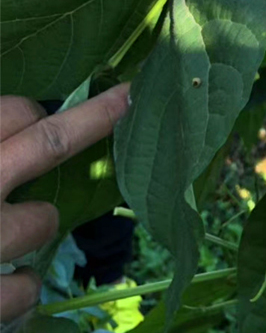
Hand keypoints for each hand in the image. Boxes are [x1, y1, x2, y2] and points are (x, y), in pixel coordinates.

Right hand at [0, 84, 129, 321]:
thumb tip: (17, 120)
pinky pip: (28, 290)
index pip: (11, 112)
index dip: (27, 112)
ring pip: (43, 220)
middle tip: (128, 97)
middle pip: (52, 140)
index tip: (35, 113)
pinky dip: (17, 293)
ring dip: (31, 227)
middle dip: (98, 115)